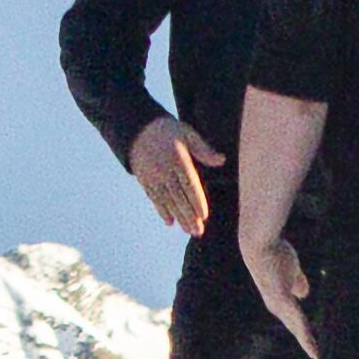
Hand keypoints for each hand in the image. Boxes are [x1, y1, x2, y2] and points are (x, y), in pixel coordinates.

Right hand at [130, 114, 214, 240]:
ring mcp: (153, 176)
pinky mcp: (144, 180)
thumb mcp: (187, 133)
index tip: (204, 215)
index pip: (189, 184)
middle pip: (178, 197)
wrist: (137, 127)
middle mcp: (164, 170)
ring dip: (178, 217)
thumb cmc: (167, 130)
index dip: (196, 200)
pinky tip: (170, 222)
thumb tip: (222, 160)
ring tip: (188, 231)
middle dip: (189, 216)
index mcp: (177, 158)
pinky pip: (154, 198)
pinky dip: (162, 211)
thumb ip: (203, 149)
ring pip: (167, 200)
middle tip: (198, 232)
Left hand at [245, 231, 314, 357]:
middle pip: (296, 328)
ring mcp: (278, 304)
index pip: (295, 321)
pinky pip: (297, 318)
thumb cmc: (275, 254)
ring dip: (307, 341)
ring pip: (297, 327)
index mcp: (281, 300)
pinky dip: (304, 330)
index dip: (305, 333)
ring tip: (316, 355)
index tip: (314, 346)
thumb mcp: (292, 270)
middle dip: (307, 342)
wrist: (261, 244)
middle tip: (317, 357)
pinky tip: (310, 340)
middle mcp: (278, 306)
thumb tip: (302, 294)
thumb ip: (298, 283)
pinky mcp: (282, 298)